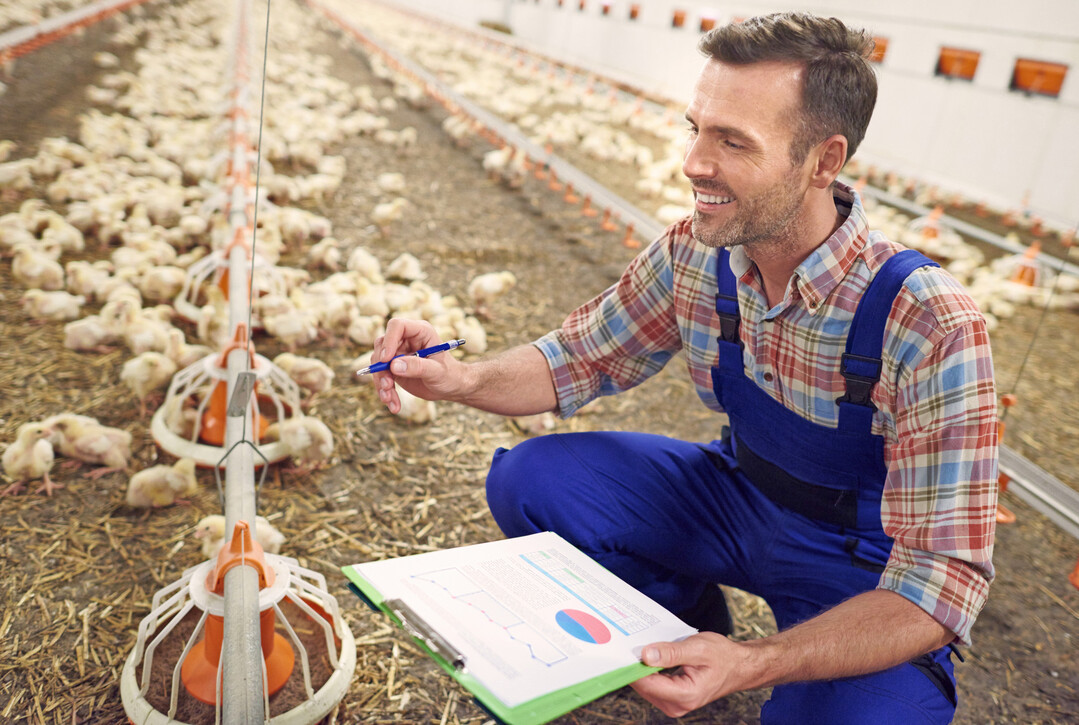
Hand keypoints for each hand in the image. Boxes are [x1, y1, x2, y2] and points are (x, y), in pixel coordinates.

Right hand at [372, 318, 464, 412]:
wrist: (451, 387)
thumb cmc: (450, 375)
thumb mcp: (437, 372)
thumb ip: (418, 367)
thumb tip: (394, 365)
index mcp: (420, 332)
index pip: (397, 326)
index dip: (389, 340)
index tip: (386, 360)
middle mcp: (406, 339)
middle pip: (382, 345)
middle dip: (381, 367)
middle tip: (387, 385)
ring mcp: (398, 353)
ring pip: (378, 362)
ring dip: (381, 382)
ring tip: (389, 398)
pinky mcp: (394, 368)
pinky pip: (381, 376)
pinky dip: (384, 390)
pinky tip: (393, 404)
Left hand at [630, 632, 748, 717]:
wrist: (739, 666)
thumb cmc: (722, 656)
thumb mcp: (698, 648)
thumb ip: (672, 653)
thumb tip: (646, 656)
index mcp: (685, 695)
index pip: (648, 683)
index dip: (633, 666)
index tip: (622, 649)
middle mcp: (677, 705)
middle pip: (644, 686)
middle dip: (636, 666)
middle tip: (629, 643)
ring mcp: (674, 704)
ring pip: (646, 686)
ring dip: (642, 667)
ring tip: (643, 646)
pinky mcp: (672, 699)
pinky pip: (653, 685)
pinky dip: (649, 671)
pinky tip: (650, 656)